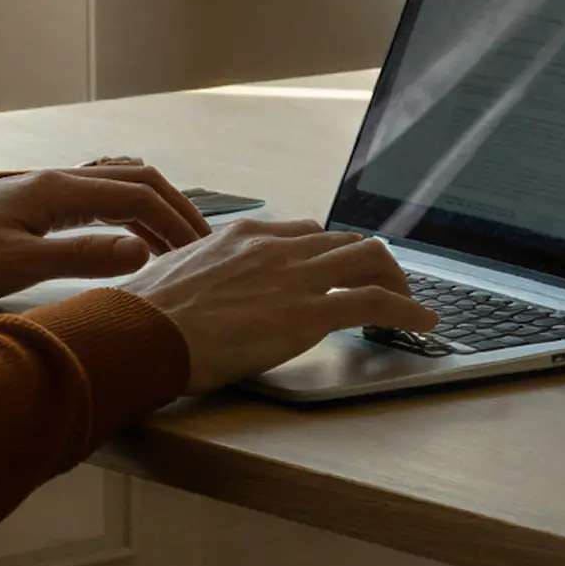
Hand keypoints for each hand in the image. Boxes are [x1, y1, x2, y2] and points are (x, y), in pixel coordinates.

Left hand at [0, 160, 210, 308]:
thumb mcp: (17, 265)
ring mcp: (46, 190)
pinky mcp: (35, 205)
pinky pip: (98, 197)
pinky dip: (126, 212)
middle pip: (136, 180)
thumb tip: (142, 251)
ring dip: (153, 210)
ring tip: (174, 245)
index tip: (202, 254)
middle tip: (202, 246)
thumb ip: (82, 256)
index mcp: (59, 190)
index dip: (176, 223)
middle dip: (175, 210)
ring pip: (118, 186)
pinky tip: (127, 235)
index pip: (138, 196)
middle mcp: (58, 180)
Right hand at [119, 219, 435, 392]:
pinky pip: (376, 302)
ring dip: (398, 280)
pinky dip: (409, 310)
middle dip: (371, 263)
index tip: (338, 270)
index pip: (305, 233)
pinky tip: (424, 323)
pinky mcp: (308, 313)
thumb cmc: (145, 316)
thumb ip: (203, 278)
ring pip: (371, 260)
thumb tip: (202, 295)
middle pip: (345, 241)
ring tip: (410, 304)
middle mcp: (276, 247)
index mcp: (244, 236)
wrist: (140, 332)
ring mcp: (295, 277)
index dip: (329, 253)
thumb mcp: (176, 279)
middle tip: (383, 287)